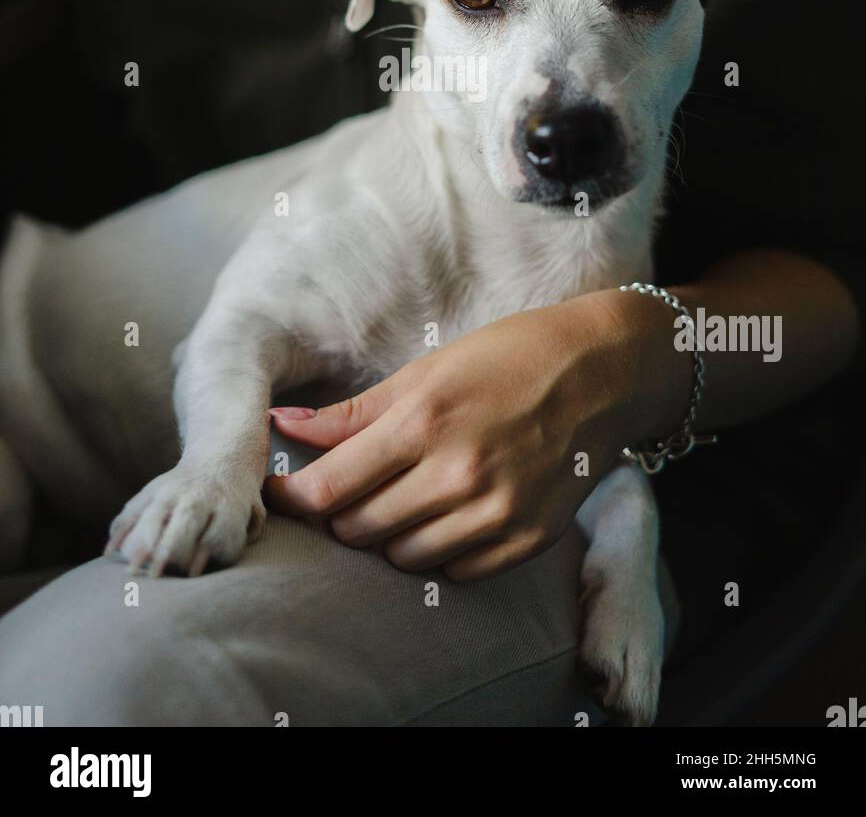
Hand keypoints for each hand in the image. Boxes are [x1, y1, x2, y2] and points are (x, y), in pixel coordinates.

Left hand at [264, 291, 653, 579]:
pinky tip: (447, 515)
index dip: (292, 498)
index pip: (329, 487)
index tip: (279, 495)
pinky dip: (439, 552)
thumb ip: (353, 412)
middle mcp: (457, 473)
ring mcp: (496, 513)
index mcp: (423, 422)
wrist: (602, 372)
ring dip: (389, 536)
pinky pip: (455, 573)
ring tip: (404, 498)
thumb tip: (284, 428)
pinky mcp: (527, 540)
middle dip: (340, 514)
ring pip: (404, 558)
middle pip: (359, 529)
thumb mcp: (425, 370)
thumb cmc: (506, 358)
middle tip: (348, 490)